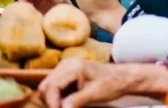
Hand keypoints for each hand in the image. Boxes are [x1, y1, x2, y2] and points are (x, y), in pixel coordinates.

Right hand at [39, 59, 167, 107]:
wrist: (122, 77)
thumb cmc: (111, 84)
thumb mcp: (94, 94)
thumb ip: (76, 101)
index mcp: (72, 67)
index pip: (51, 87)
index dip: (52, 103)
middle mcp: (65, 64)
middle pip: (45, 86)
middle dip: (50, 102)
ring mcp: (65, 67)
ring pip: (48, 86)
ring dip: (52, 100)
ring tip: (65, 107)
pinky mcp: (66, 73)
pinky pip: (54, 86)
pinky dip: (57, 96)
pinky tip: (66, 103)